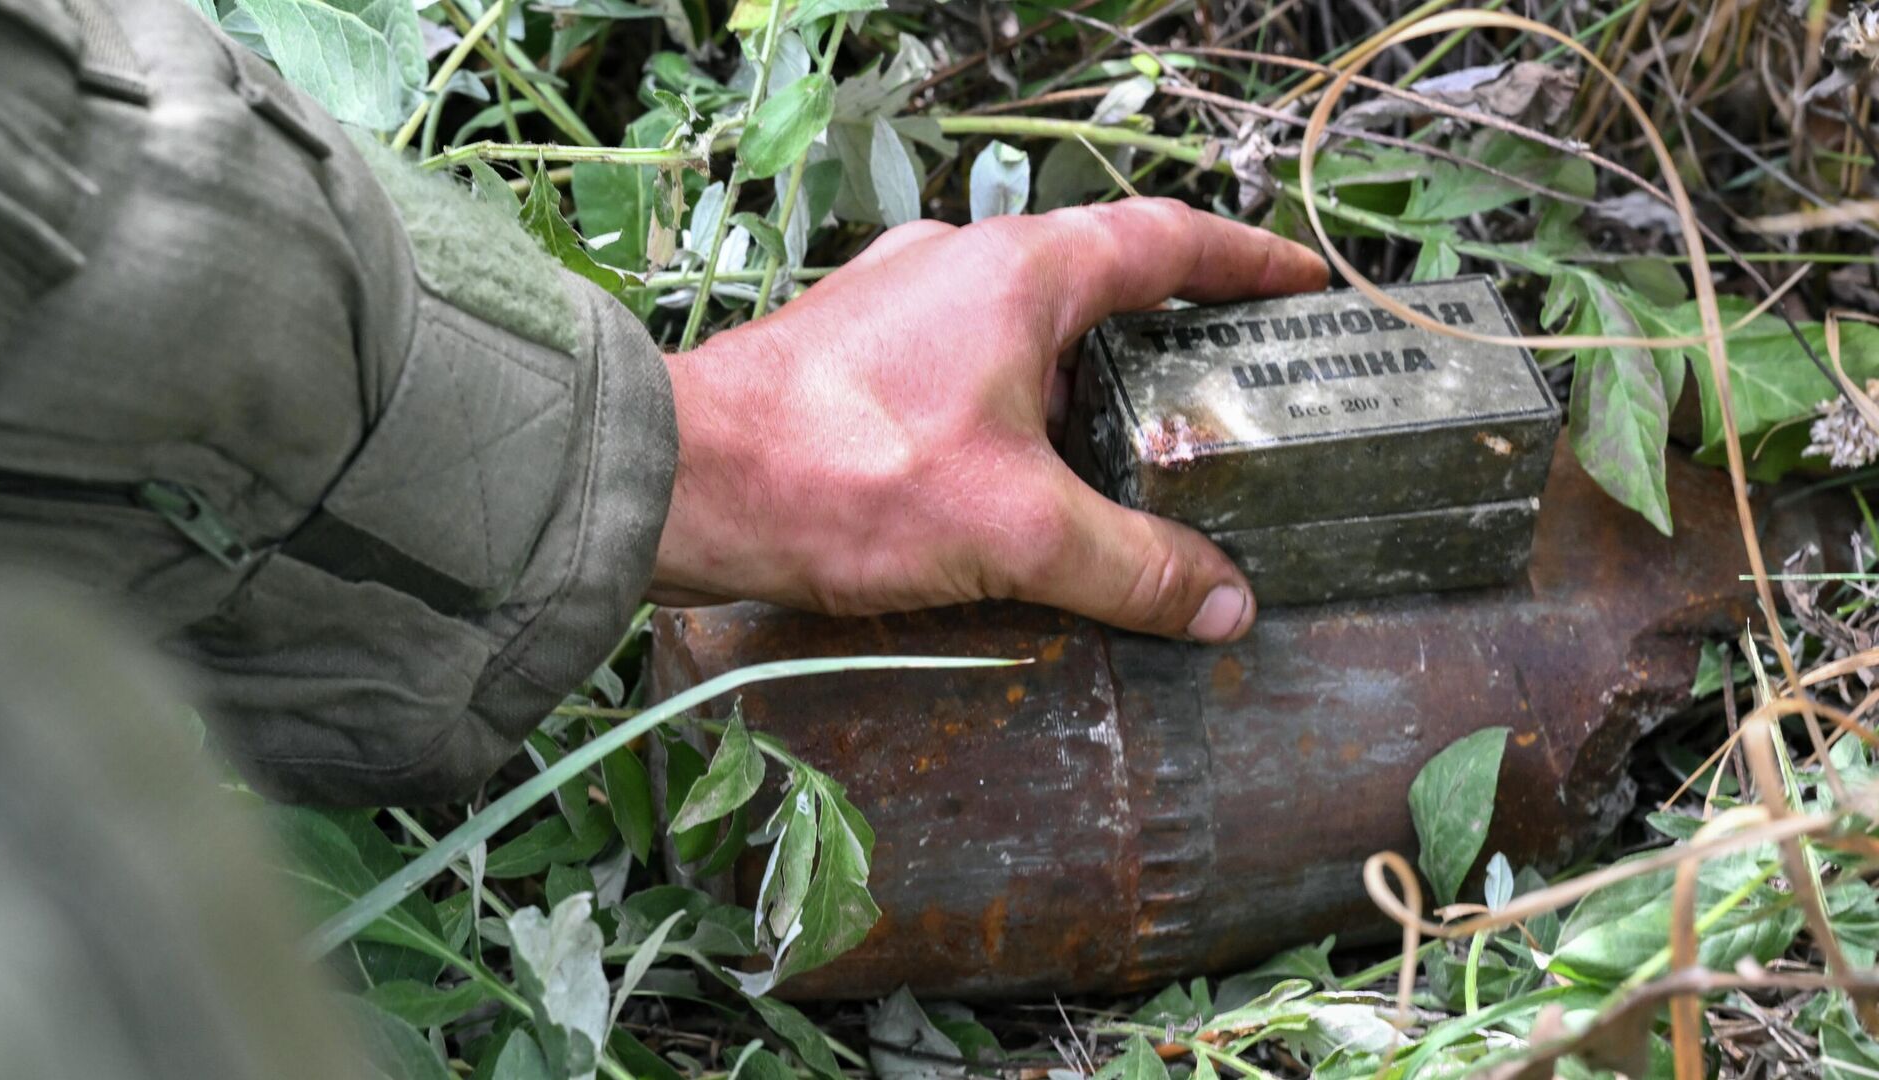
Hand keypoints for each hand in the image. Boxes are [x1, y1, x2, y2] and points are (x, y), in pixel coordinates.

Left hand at [650, 197, 1328, 641]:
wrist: (676, 481)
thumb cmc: (843, 473)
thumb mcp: (1015, 527)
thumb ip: (1130, 564)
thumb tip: (1224, 602)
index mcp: (1021, 270)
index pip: (1165, 241)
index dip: (1245, 262)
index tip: (1303, 283)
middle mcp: (961, 264)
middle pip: (1098, 283)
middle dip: (1168, 335)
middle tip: (1229, 390)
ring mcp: (899, 304)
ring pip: (1026, 330)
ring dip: (1086, 381)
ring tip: (1137, 452)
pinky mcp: (853, 355)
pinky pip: (967, 367)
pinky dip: (1017, 408)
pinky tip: (1024, 480)